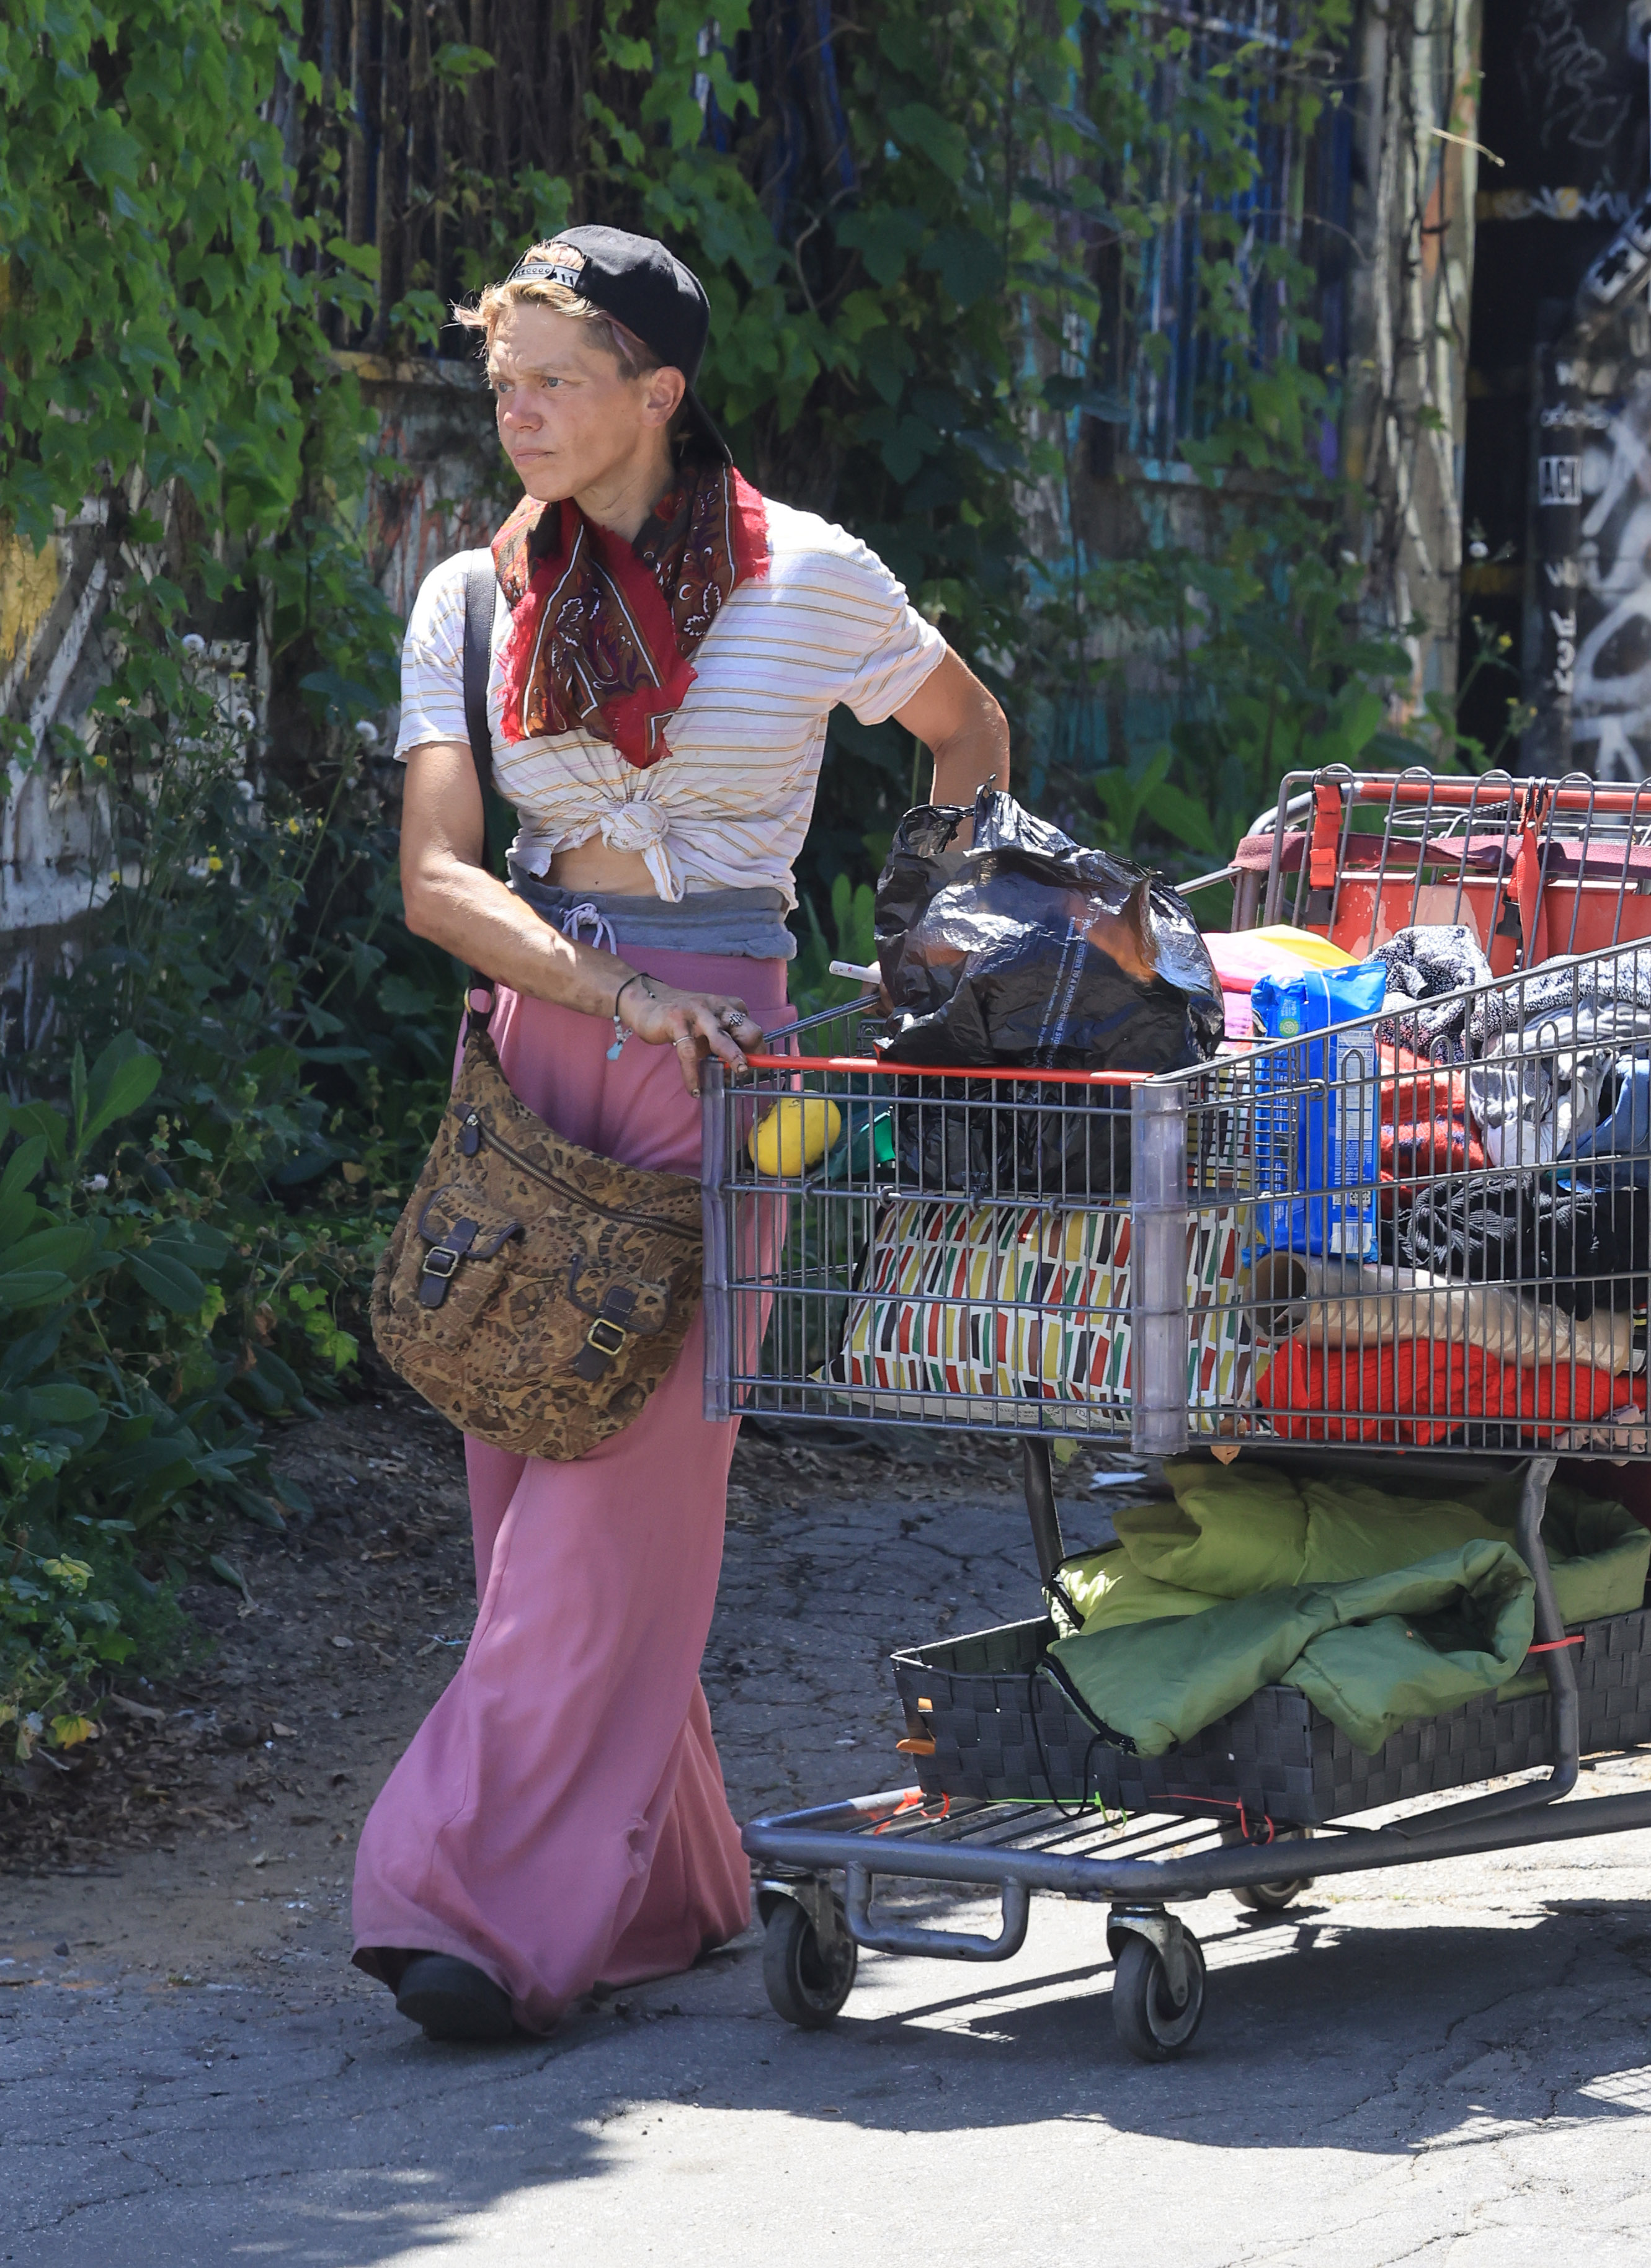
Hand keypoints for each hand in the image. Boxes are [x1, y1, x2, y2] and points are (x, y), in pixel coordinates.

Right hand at [617, 977, 765, 1095]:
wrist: (647, 1003)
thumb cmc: (684, 1020)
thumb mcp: (710, 1027)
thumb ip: (726, 1041)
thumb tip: (742, 1069)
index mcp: (730, 1007)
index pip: (753, 1030)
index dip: (756, 1052)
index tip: (752, 1070)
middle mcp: (718, 1007)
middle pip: (747, 1030)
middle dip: (752, 1053)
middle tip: (747, 1073)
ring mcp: (698, 1013)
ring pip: (721, 1039)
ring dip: (732, 1057)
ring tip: (736, 1075)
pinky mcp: (677, 1021)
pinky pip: (688, 1052)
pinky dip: (692, 1074)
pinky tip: (694, 1089)